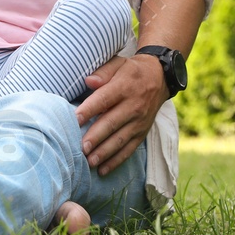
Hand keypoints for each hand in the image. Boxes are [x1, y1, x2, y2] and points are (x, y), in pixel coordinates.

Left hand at [77, 54, 166, 175]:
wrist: (159, 78)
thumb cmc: (130, 71)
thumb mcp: (118, 64)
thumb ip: (102, 73)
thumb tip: (88, 81)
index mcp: (124, 87)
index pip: (104, 99)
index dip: (89, 109)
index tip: (74, 120)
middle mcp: (133, 106)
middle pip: (112, 123)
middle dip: (96, 137)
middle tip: (81, 148)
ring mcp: (139, 122)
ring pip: (120, 139)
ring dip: (104, 153)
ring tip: (89, 163)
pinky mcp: (142, 133)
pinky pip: (129, 149)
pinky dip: (116, 161)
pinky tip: (102, 170)